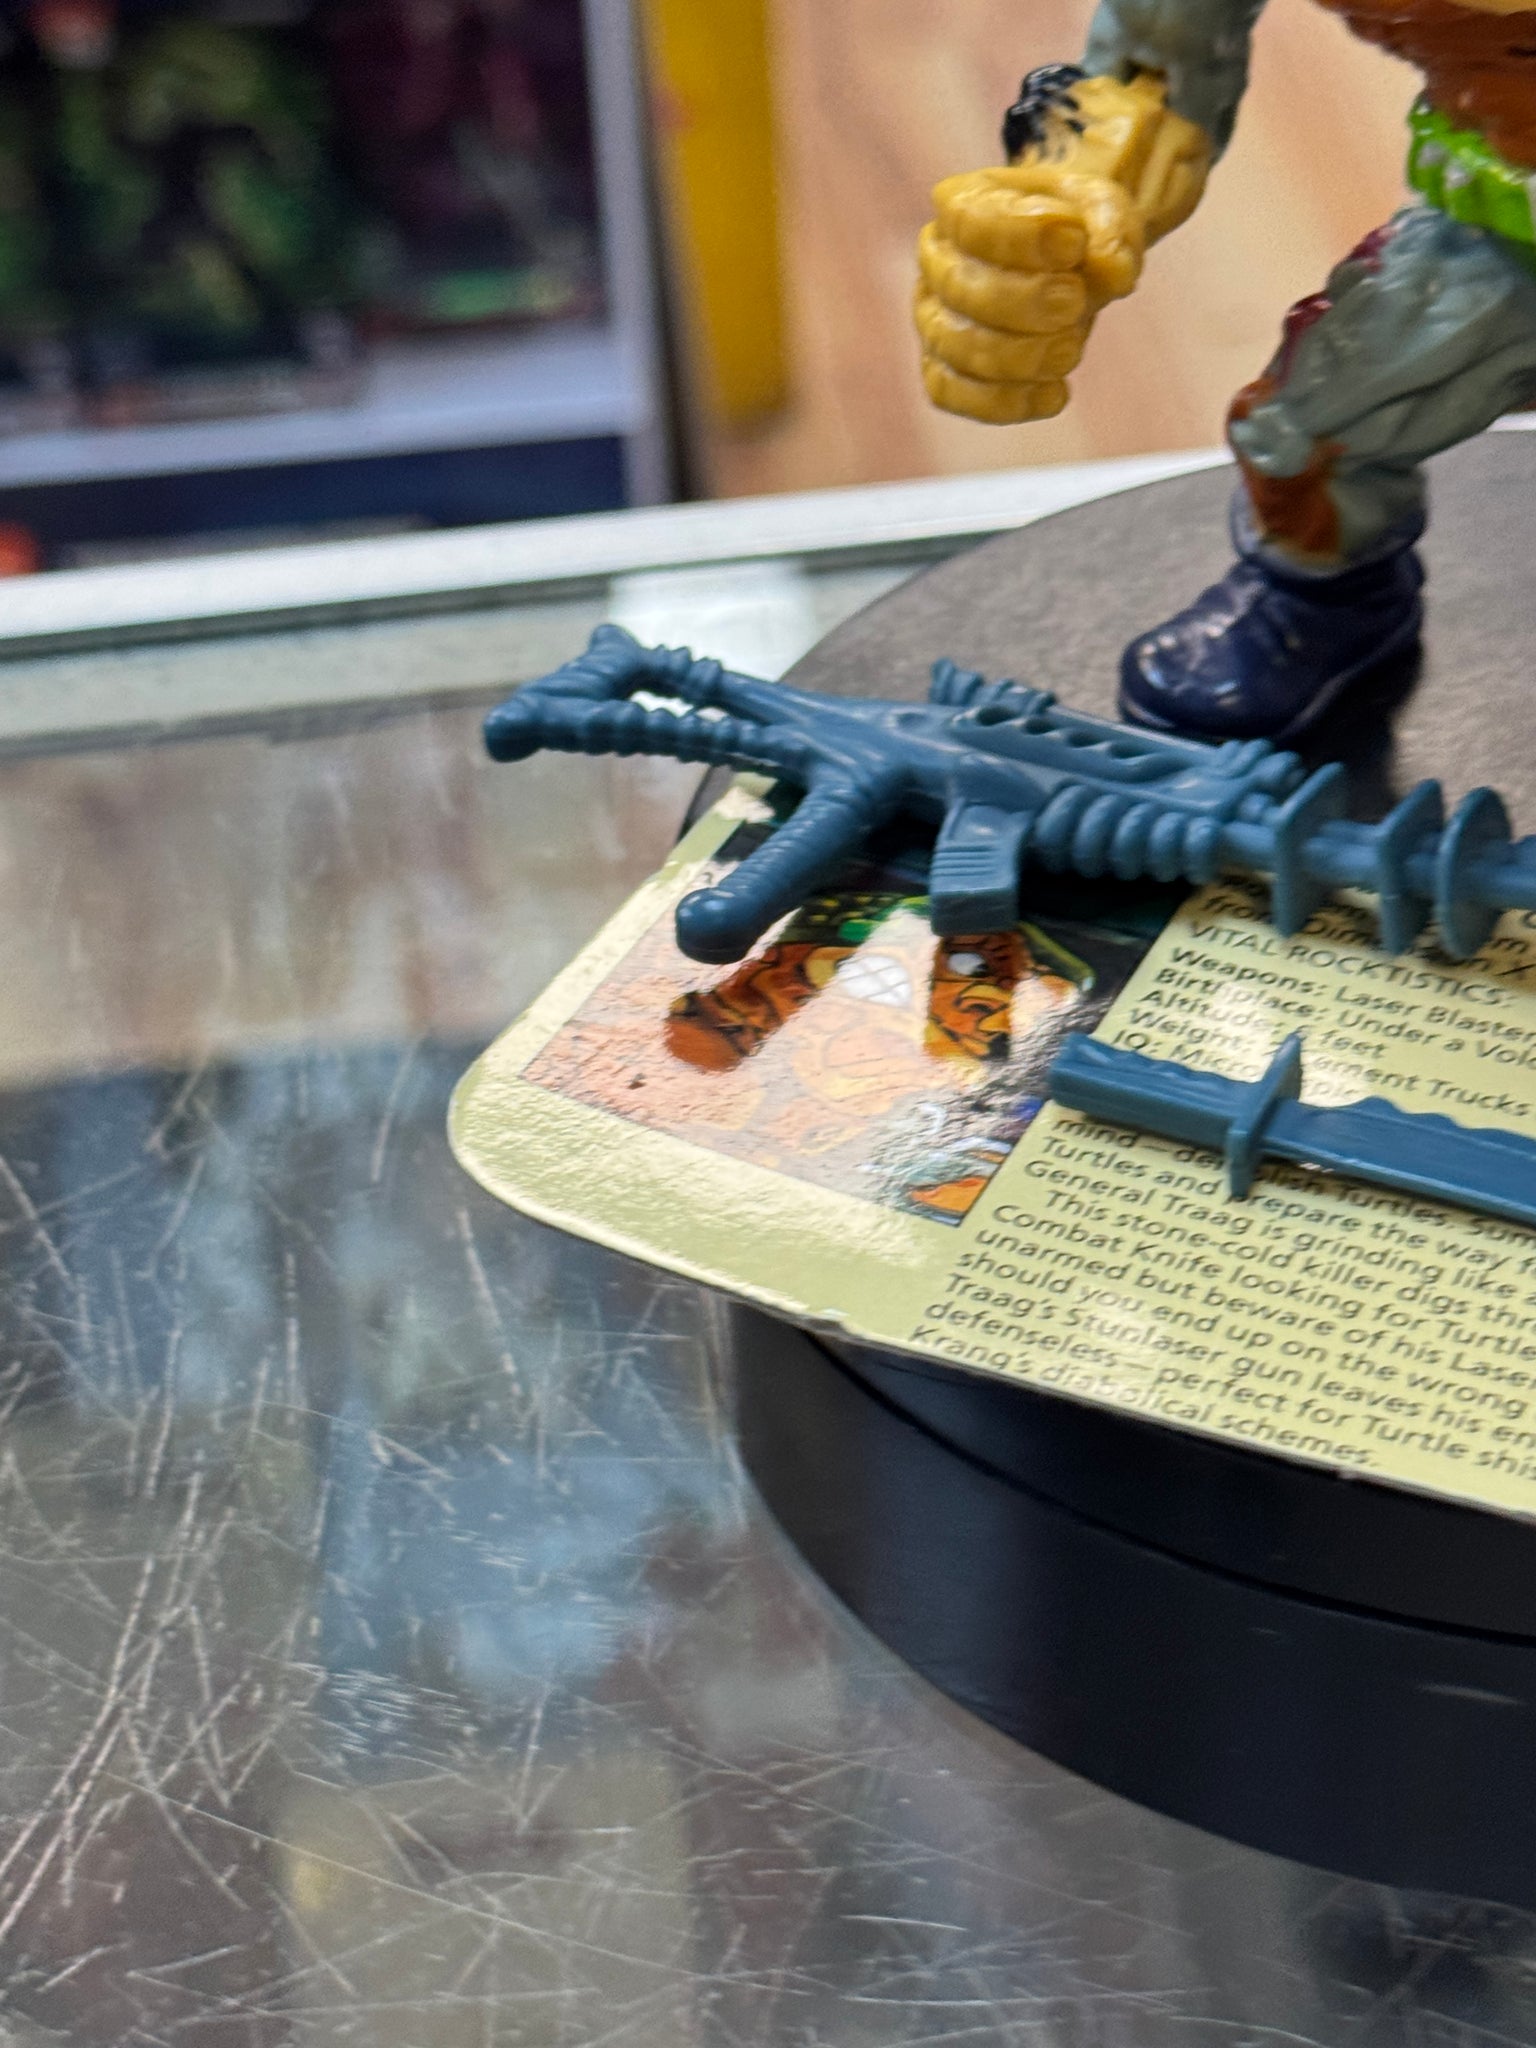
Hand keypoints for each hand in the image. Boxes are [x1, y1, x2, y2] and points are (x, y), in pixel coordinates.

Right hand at [916, 73, 1211, 424]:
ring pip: (956, 348)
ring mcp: (935, 317)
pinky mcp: (943, 368)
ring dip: (1019, 357)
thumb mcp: (1105, 210)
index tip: (1075, 243)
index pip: (970, 220)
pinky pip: (951, 393)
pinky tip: (1055, 395)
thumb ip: (1114, 232)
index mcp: (963, 202)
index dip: (1020, 238)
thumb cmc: (1076, 230)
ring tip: (1072, 349)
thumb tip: (1116, 275)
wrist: (1068, 262)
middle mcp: (937, 260)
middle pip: (961, 290)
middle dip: (1023, 303)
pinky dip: (1003, 403)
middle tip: (1075, 302)